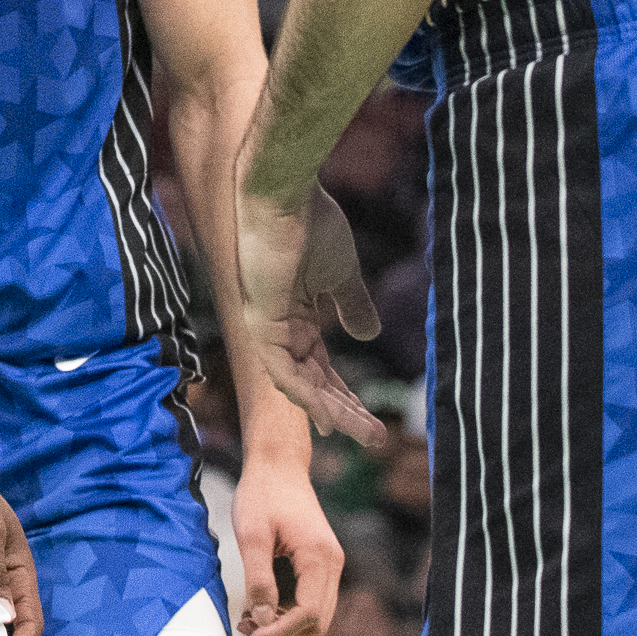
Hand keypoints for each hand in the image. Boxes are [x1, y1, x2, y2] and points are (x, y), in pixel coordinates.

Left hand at [235, 452, 345, 635]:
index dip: (280, 631)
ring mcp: (330, 562)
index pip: (309, 613)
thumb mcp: (251, 536)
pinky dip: (289, 610)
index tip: (250, 633)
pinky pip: (312, 598)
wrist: (277, 464)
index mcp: (318, 556)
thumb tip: (262, 620)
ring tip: (249, 617)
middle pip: (319, 621)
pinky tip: (261, 604)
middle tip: (246, 626)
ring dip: (285, 623)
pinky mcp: (321, 561)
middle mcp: (333, 562)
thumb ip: (258, 580)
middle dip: (283, 631)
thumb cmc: (262, 494)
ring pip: (317, 614)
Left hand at [239, 184, 387, 449]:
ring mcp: (268, 328)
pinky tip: (329, 415)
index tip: (369, 423)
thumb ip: (352, 305)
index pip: (321, 368)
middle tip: (376, 440)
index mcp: (297, 316)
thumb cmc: (311, 223)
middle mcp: (280, 328)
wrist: (287, 195)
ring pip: (300, 385)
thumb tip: (368, 334)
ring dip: (333, 412)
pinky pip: (282, 371)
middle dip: (345, 413)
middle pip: (314, 384)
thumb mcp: (343, 273)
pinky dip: (305, 395)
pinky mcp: (261, 323)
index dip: (344, 397)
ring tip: (366, 435)